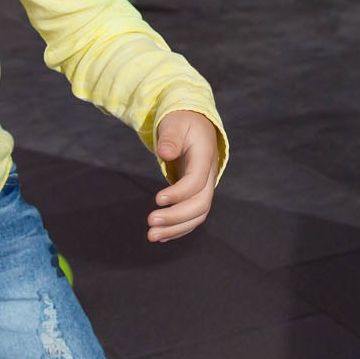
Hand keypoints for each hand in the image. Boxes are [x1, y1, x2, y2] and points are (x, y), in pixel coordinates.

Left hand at [148, 111, 219, 242]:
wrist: (195, 124)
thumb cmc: (183, 122)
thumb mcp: (175, 123)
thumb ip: (170, 138)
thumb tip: (164, 153)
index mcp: (205, 157)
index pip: (196, 182)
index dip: (179, 193)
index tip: (157, 199)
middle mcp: (208, 176)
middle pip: (200, 204)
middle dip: (176, 217)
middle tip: (150, 223)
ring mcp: (204, 187)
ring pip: (197, 215)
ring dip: (175, 228)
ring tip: (152, 236)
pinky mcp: (196, 194)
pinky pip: (192, 216)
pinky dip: (178, 228)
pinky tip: (161, 235)